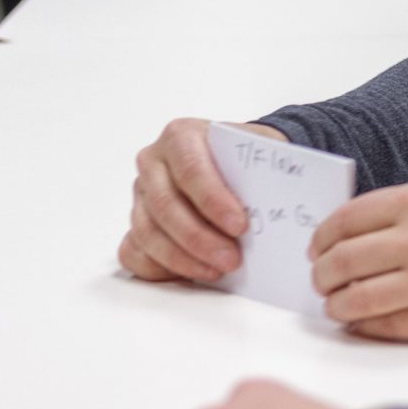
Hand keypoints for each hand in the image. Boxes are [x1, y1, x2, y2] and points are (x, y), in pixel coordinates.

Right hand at [120, 118, 286, 283]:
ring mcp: (139, 194)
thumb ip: (263, 168)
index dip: (213, 200)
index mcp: (180, 136)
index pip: (191, 169)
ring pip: (148, 232)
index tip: (240, 226)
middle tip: (231, 259)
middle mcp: (152, 162)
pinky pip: (133, 251)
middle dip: (199, 238)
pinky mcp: (135, 222)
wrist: (232, 159)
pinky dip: (160, 267)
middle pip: (166, 205)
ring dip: (183, 258)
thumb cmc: (245, 156)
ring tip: (218, 270)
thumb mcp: (260, 149)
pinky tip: (192, 273)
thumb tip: (274, 202)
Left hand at [310, 182, 407, 340]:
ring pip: (353, 299)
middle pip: (340, 261)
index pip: (345, 220)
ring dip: (337, 305)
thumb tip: (361, 238)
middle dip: (323, 274)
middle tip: (323, 280)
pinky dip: (365, 326)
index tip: (318, 248)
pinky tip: (365, 321)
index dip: (322, 237)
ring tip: (339, 305)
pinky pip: (383, 327)